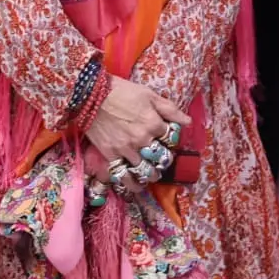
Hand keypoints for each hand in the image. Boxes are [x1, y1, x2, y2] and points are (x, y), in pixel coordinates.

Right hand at [85, 77, 189, 193]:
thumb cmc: (121, 91)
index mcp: (154, 123)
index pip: (172, 139)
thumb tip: (187, 121)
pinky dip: (132, 185)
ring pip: (145, 170)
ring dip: (152, 174)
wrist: (91, 95)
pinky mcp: (110, 155)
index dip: (171, 139)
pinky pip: (124, 176)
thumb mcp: (149, 94)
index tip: (167, 139)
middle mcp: (143, 139)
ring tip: (153, 174)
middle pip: (161, 158)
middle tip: (162, 159)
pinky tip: (137, 187)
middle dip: (164, 160)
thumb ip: (169, 109)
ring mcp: (126, 149)